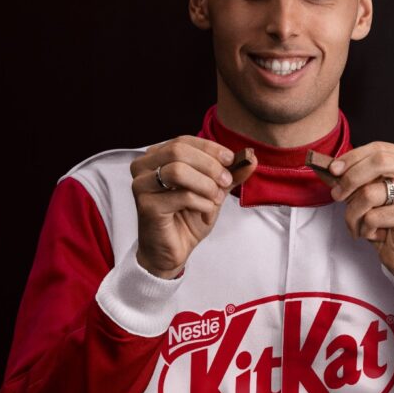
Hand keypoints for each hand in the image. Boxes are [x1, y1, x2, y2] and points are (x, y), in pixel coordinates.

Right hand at [130, 136, 256, 278]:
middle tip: (226, 182)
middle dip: (210, 165)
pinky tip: (205, 213)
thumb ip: (229, 174)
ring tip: (216, 199)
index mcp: (156, 157)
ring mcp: (142, 186)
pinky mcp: (146, 206)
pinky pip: (182, 196)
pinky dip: (202, 204)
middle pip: (178, 151)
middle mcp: (143, 167)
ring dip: (206, 185)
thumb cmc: (187, 218)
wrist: (172, 251)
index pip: (183, 141)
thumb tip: (251, 158)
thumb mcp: (213, 191)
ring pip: (178, 171)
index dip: (210, 148)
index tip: (231, 159)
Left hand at [328, 142, 393, 275]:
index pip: (378, 148)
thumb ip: (349, 175)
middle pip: (379, 161)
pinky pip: (373, 216)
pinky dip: (365, 228)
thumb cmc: (384, 218)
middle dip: (350, 179)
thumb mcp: (365, 191)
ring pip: (370, 193)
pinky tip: (375, 233)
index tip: (332, 170)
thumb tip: (324, 165)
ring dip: (354, 212)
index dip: (352, 157)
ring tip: (358, 223)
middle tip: (337, 195)